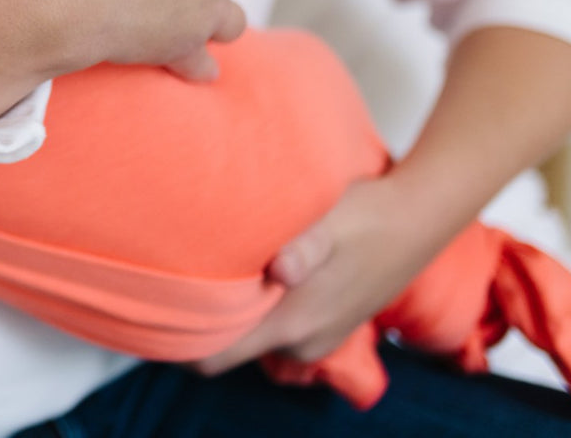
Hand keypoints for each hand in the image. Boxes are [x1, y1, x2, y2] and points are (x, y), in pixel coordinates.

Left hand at [193, 174, 450, 374]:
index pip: (216, 357)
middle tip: (170, 277)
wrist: (421, 215)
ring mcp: (318, 336)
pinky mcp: (329, 322)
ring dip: (234, 309)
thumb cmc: (368, 214)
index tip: (149, 310)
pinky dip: (259, 304)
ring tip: (210, 266)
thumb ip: (303, 247)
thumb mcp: (329, 221)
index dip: (179, 340)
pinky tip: (253, 268)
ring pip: (254, 333)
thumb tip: (282, 270)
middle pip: (229, 346)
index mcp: (294, 324)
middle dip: (201, 320)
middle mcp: (303, 340)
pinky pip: (277, 324)